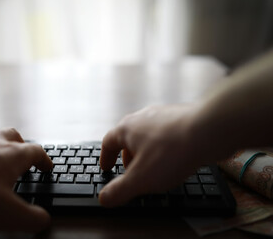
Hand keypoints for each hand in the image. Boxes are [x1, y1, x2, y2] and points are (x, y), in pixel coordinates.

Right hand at [98, 104, 232, 206]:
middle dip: (127, 157)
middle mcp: (142, 117)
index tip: (106, 167)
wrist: (209, 131)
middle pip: (128, 138)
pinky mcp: (181, 116)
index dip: (105, 157)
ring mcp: (162, 114)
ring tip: (154, 167)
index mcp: (126, 128)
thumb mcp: (140, 179)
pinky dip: (164, 147)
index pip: (108, 142)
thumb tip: (104, 198)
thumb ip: (119, 190)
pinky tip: (174, 158)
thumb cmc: (171, 153)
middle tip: (132, 171)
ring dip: (146, 151)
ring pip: (148, 135)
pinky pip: (166, 134)